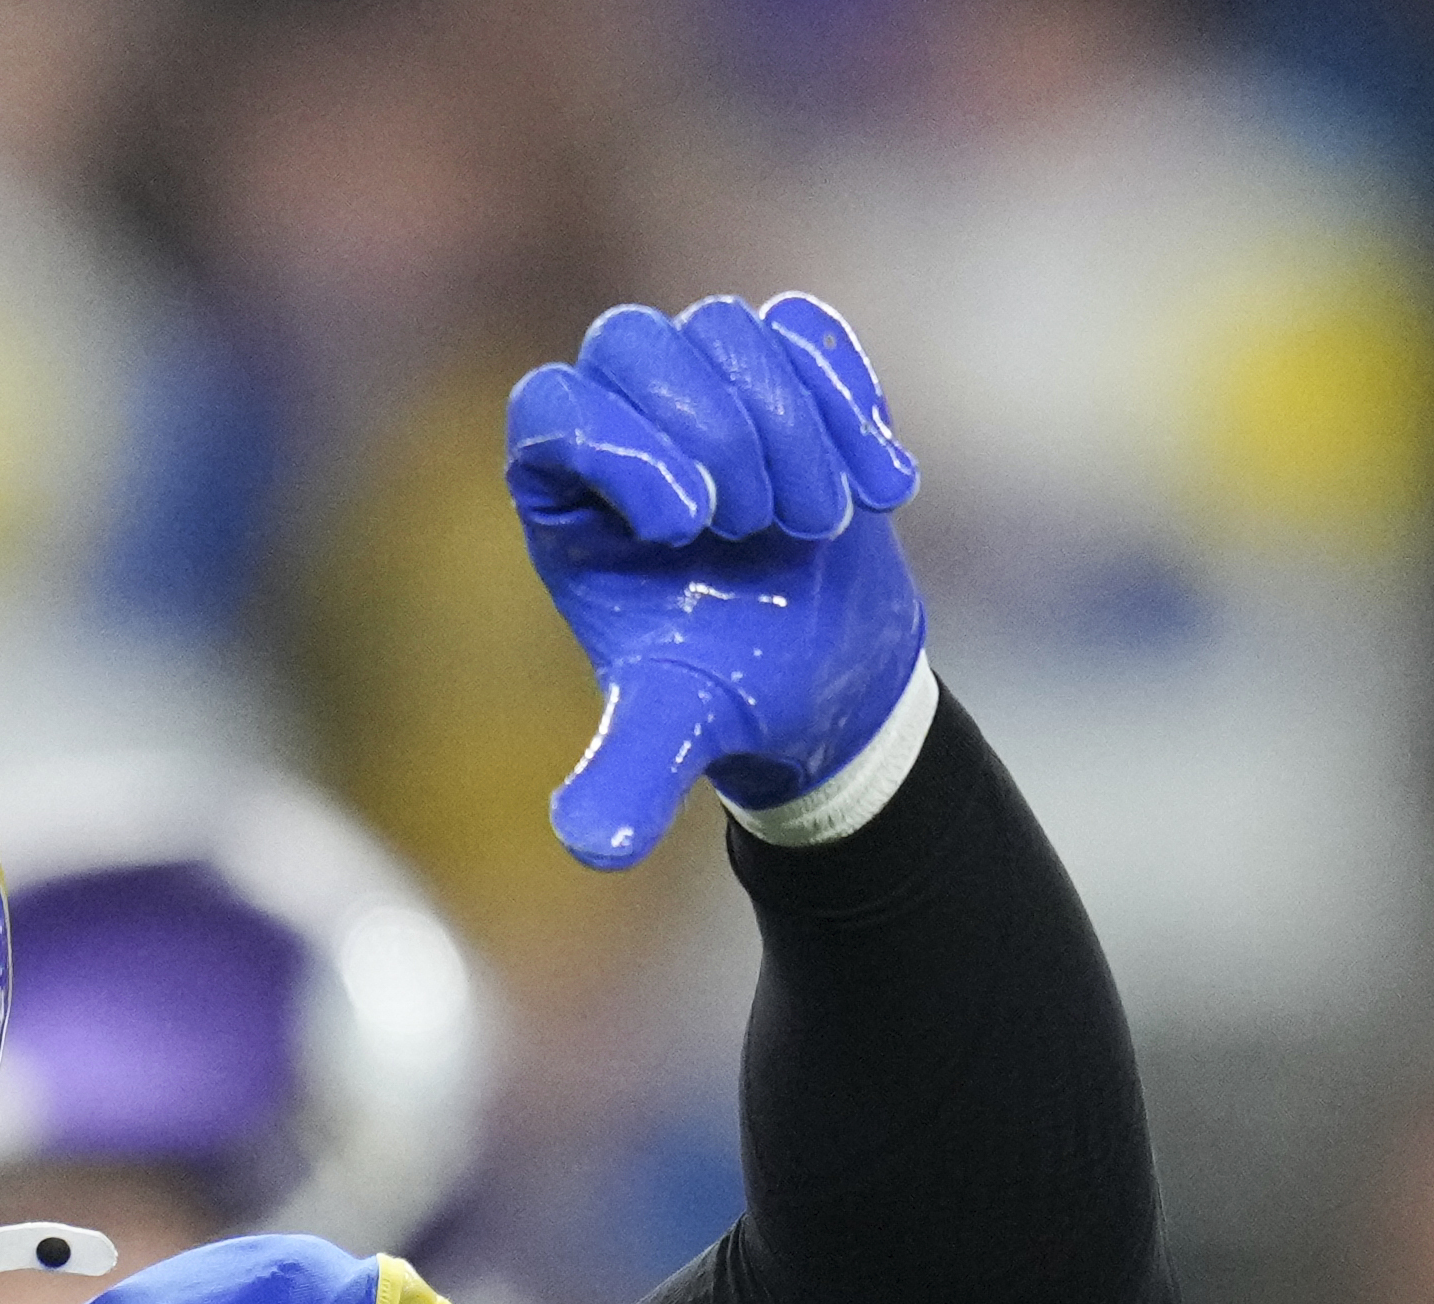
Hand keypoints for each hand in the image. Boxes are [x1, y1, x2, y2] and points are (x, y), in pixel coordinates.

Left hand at [506, 294, 923, 868]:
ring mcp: (702, 391)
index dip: (616, 444)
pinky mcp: (785, 377)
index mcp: (564, 499)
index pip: (548, 410)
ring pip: (722, 329)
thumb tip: (591, 846)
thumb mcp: (676, 735)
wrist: (822, 675)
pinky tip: (885, 486)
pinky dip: (849, 391)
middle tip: (762, 525)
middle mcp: (619, 427)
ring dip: (788, 420)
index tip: (687, 523)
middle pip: (630, 341)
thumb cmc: (729, 696)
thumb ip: (628, 776)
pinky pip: (803, 327)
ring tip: (821, 524)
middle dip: (712, 423)